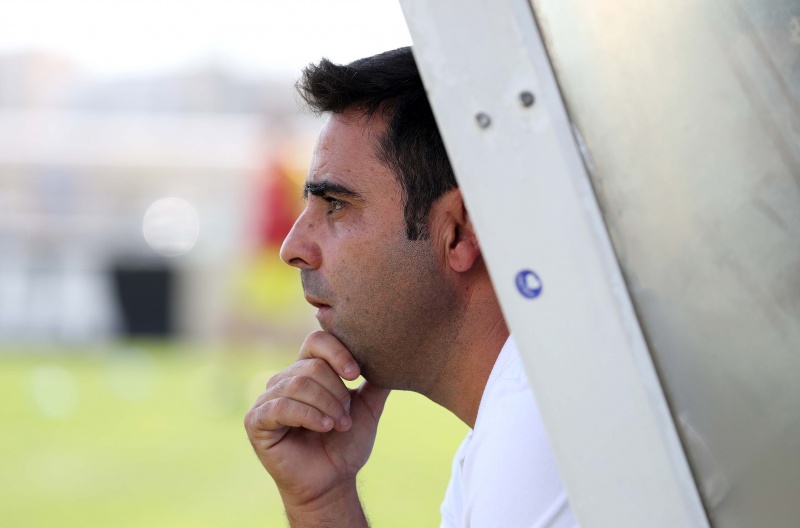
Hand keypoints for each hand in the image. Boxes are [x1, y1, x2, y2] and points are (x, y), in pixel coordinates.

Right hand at [244, 331, 390, 518]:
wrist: (332, 482)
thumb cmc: (346, 444)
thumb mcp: (367, 408)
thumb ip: (376, 382)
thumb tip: (392, 354)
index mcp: (306, 370)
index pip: (317, 341)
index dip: (338, 352)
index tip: (356, 375)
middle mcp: (284, 380)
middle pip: (313, 365)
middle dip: (337, 392)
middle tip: (346, 417)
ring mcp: (267, 399)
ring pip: (299, 384)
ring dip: (327, 406)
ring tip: (339, 425)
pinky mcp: (256, 420)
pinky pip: (282, 406)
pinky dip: (308, 416)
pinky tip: (324, 427)